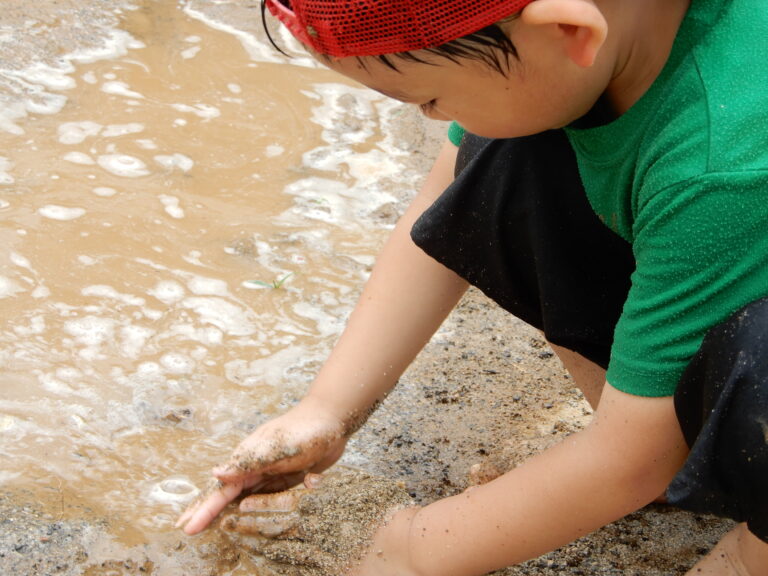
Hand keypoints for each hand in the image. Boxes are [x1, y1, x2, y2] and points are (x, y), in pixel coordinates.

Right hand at [177, 396, 348, 534]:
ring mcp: (270, 472)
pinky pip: (267, 495)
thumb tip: (215, 474)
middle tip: (188, 528)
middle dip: (208, 510)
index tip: (187, 527)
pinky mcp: (286, 476)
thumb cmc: (304, 432)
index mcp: (247, 459)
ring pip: (245, 496)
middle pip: (227, 495)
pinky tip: (248, 510)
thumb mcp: (276, 449)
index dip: (204, 509)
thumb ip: (248, 463)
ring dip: (228, 510)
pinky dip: (257, 505)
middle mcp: (255, 467)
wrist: (331, 421)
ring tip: (211, 524)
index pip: (221, 491)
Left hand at [220, 470, 417, 575]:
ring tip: (238, 545)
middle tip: (226, 526)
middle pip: (271, 527)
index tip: (239, 507)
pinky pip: (293, 570)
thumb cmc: (383, 511)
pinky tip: (262, 564)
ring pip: (277, 549)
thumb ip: (330, 486)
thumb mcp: (356, 488)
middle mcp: (313, 528)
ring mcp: (317, 552)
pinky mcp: (324, 571)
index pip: (278, 504)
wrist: (404, 544)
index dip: (257, 506)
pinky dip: (274, 566)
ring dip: (255, 546)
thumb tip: (311, 481)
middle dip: (247, 527)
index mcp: (318, 504)